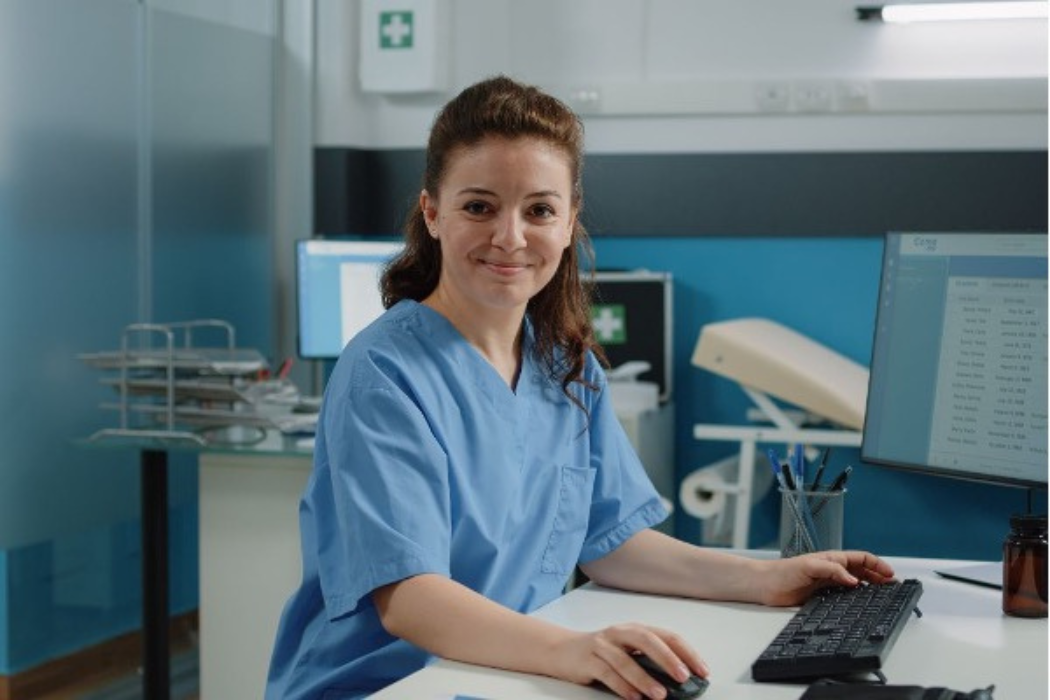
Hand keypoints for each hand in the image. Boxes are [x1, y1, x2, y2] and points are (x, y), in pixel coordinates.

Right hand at [548, 623, 707, 699]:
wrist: (562, 650)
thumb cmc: (602, 653)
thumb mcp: (628, 652)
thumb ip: (650, 662)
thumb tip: (680, 681)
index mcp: (636, 629)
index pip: (667, 635)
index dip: (686, 652)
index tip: (702, 670)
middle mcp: (620, 633)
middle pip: (647, 640)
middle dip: (667, 658)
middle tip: (683, 676)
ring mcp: (602, 645)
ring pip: (625, 660)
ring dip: (645, 678)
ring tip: (660, 694)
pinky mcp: (587, 660)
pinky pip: (607, 673)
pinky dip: (622, 686)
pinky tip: (634, 698)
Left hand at [757, 550, 895, 606]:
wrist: (765, 585)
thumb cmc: (783, 571)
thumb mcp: (810, 566)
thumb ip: (832, 570)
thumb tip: (853, 579)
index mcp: (832, 559)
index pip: (861, 559)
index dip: (877, 565)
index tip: (890, 574)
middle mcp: (832, 570)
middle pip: (862, 572)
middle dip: (879, 577)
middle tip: (893, 587)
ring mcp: (828, 584)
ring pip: (856, 584)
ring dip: (870, 588)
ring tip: (884, 595)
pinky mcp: (822, 597)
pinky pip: (844, 597)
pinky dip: (856, 600)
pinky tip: (861, 605)